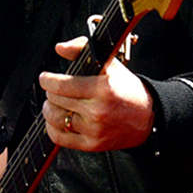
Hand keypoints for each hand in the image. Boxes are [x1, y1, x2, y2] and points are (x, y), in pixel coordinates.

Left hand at [39, 36, 154, 151]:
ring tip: (54, 103)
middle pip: (56, 101)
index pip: (62, 85)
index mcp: (102, 88)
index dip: (47, 80)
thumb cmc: (126, 89)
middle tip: (54, 89)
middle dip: (50, 93)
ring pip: (55, 119)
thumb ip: (81, 49)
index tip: (45, 77)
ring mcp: (94, 130)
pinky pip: (60, 138)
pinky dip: (52, 128)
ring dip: (49, 109)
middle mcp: (98, 111)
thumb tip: (60, 48)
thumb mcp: (109, 63)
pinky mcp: (92, 144)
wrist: (147, 117)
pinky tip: (58, 119)